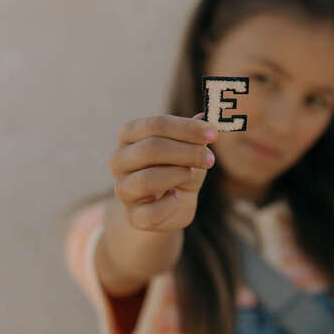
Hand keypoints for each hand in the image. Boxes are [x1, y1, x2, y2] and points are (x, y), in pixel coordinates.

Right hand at [109, 113, 216, 231]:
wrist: (170, 208)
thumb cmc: (178, 172)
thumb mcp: (190, 152)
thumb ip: (195, 138)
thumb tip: (205, 117)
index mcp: (130, 136)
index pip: (156, 124)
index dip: (186, 128)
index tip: (213, 133)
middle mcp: (119, 160)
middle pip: (150, 149)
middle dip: (186, 152)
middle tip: (210, 158)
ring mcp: (123, 189)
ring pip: (147, 179)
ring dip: (178, 175)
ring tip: (194, 174)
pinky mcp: (133, 216)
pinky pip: (150, 212)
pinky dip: (169, 205)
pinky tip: (178, 197)